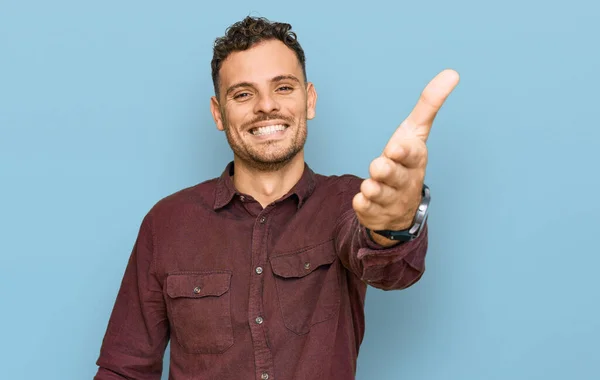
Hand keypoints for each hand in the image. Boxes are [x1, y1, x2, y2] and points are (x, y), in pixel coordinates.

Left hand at [353, 69, 459, 238]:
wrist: (402, 206)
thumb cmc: (406, 162)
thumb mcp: (415, 133)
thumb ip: (429, 105)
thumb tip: (451, 73)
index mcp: (414, 160)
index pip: (412, 154)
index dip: (404, 151)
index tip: (396, 147)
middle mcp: (404, 181)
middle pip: (396, 176)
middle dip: (387, 171)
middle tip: (379, 167)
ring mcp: (390, 199)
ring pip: (381, 194)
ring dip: (374, 189)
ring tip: (369, 186)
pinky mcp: (374, 212)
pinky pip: (366, 209)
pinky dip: (363, 205)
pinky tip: (361, 200)